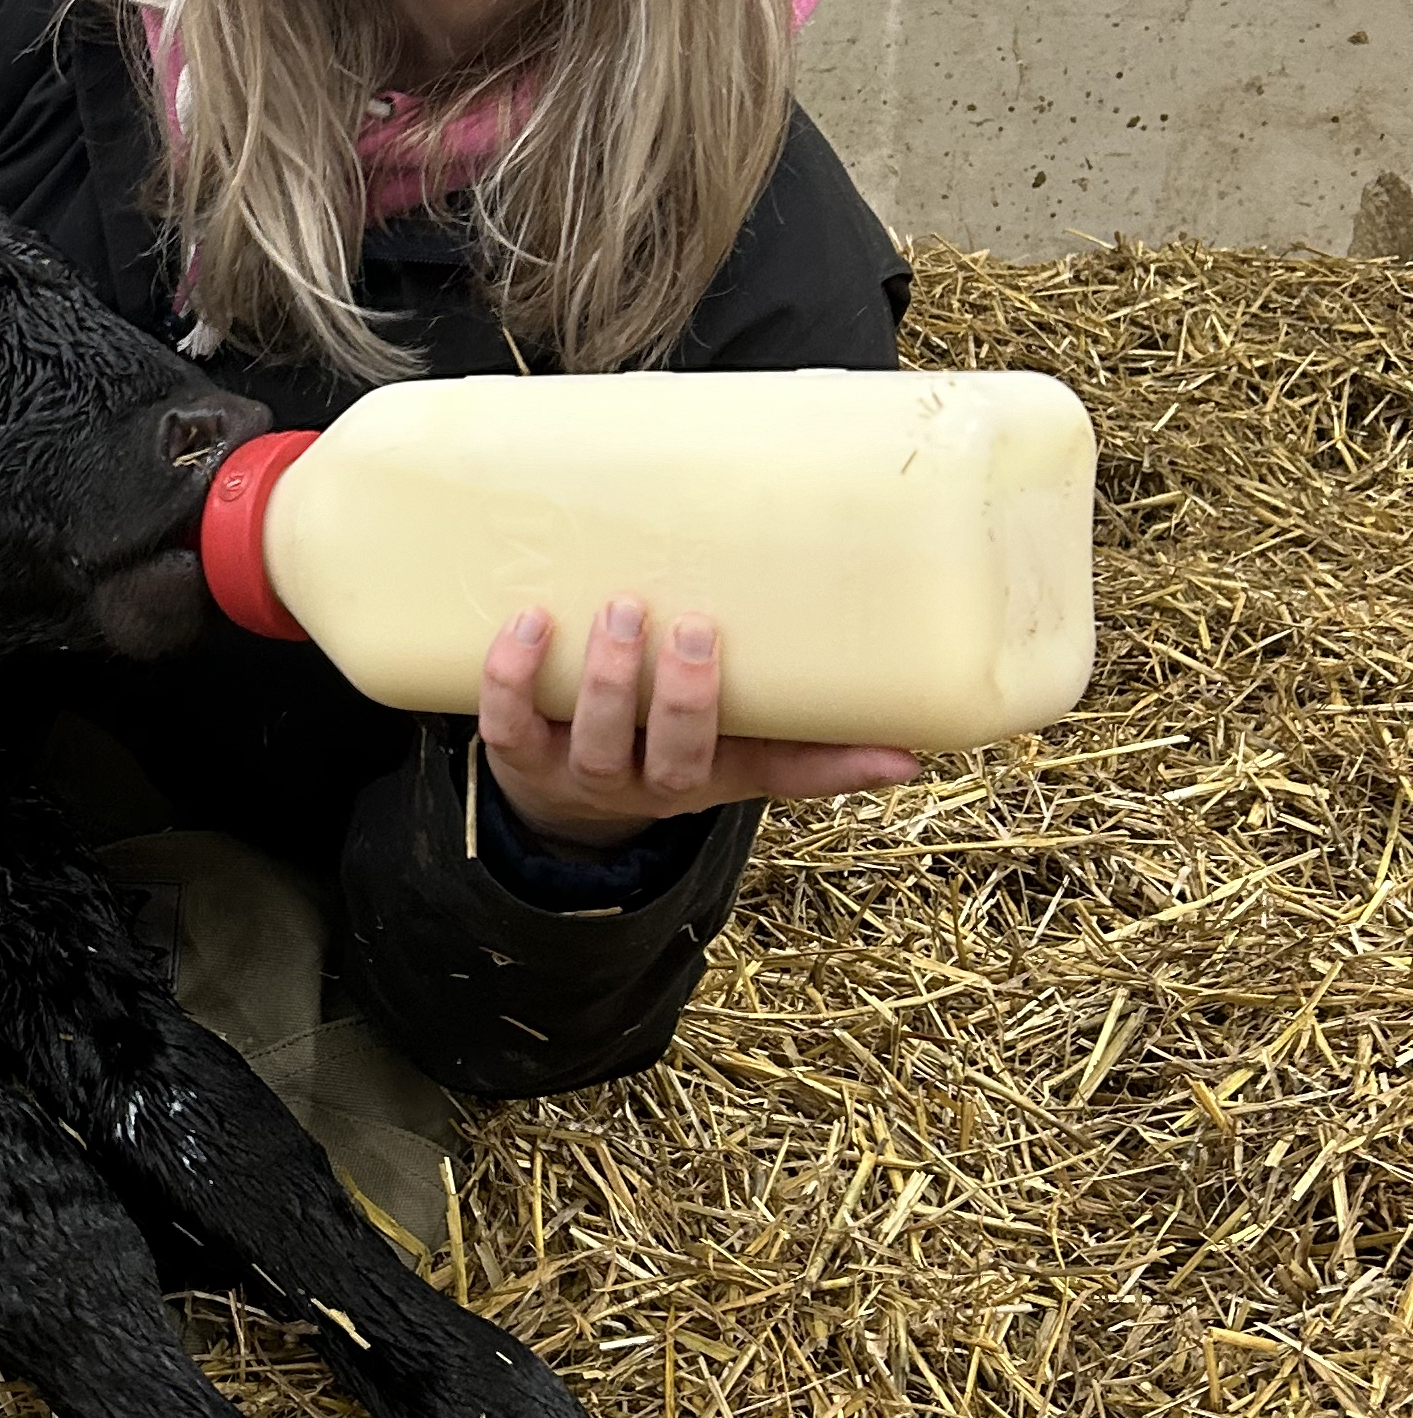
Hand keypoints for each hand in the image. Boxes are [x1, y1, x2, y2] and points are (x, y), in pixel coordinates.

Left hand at [478, 602, 921, 851]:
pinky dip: (512, 676)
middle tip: (690, 624)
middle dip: (683, 697)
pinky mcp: (518, 755)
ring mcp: (578, 772)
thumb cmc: (666, 758)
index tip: (843, 722)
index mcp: (708, 779)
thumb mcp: (739, 762)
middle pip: (669, 757)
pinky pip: (507, 725)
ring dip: (605, 679)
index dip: (809, 758)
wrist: (562, 808)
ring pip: (593, 739)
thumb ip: (814, 755)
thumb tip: (910, 757)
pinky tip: (529, 621)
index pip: (766, 771)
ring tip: (617, 609)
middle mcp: (645, 785)